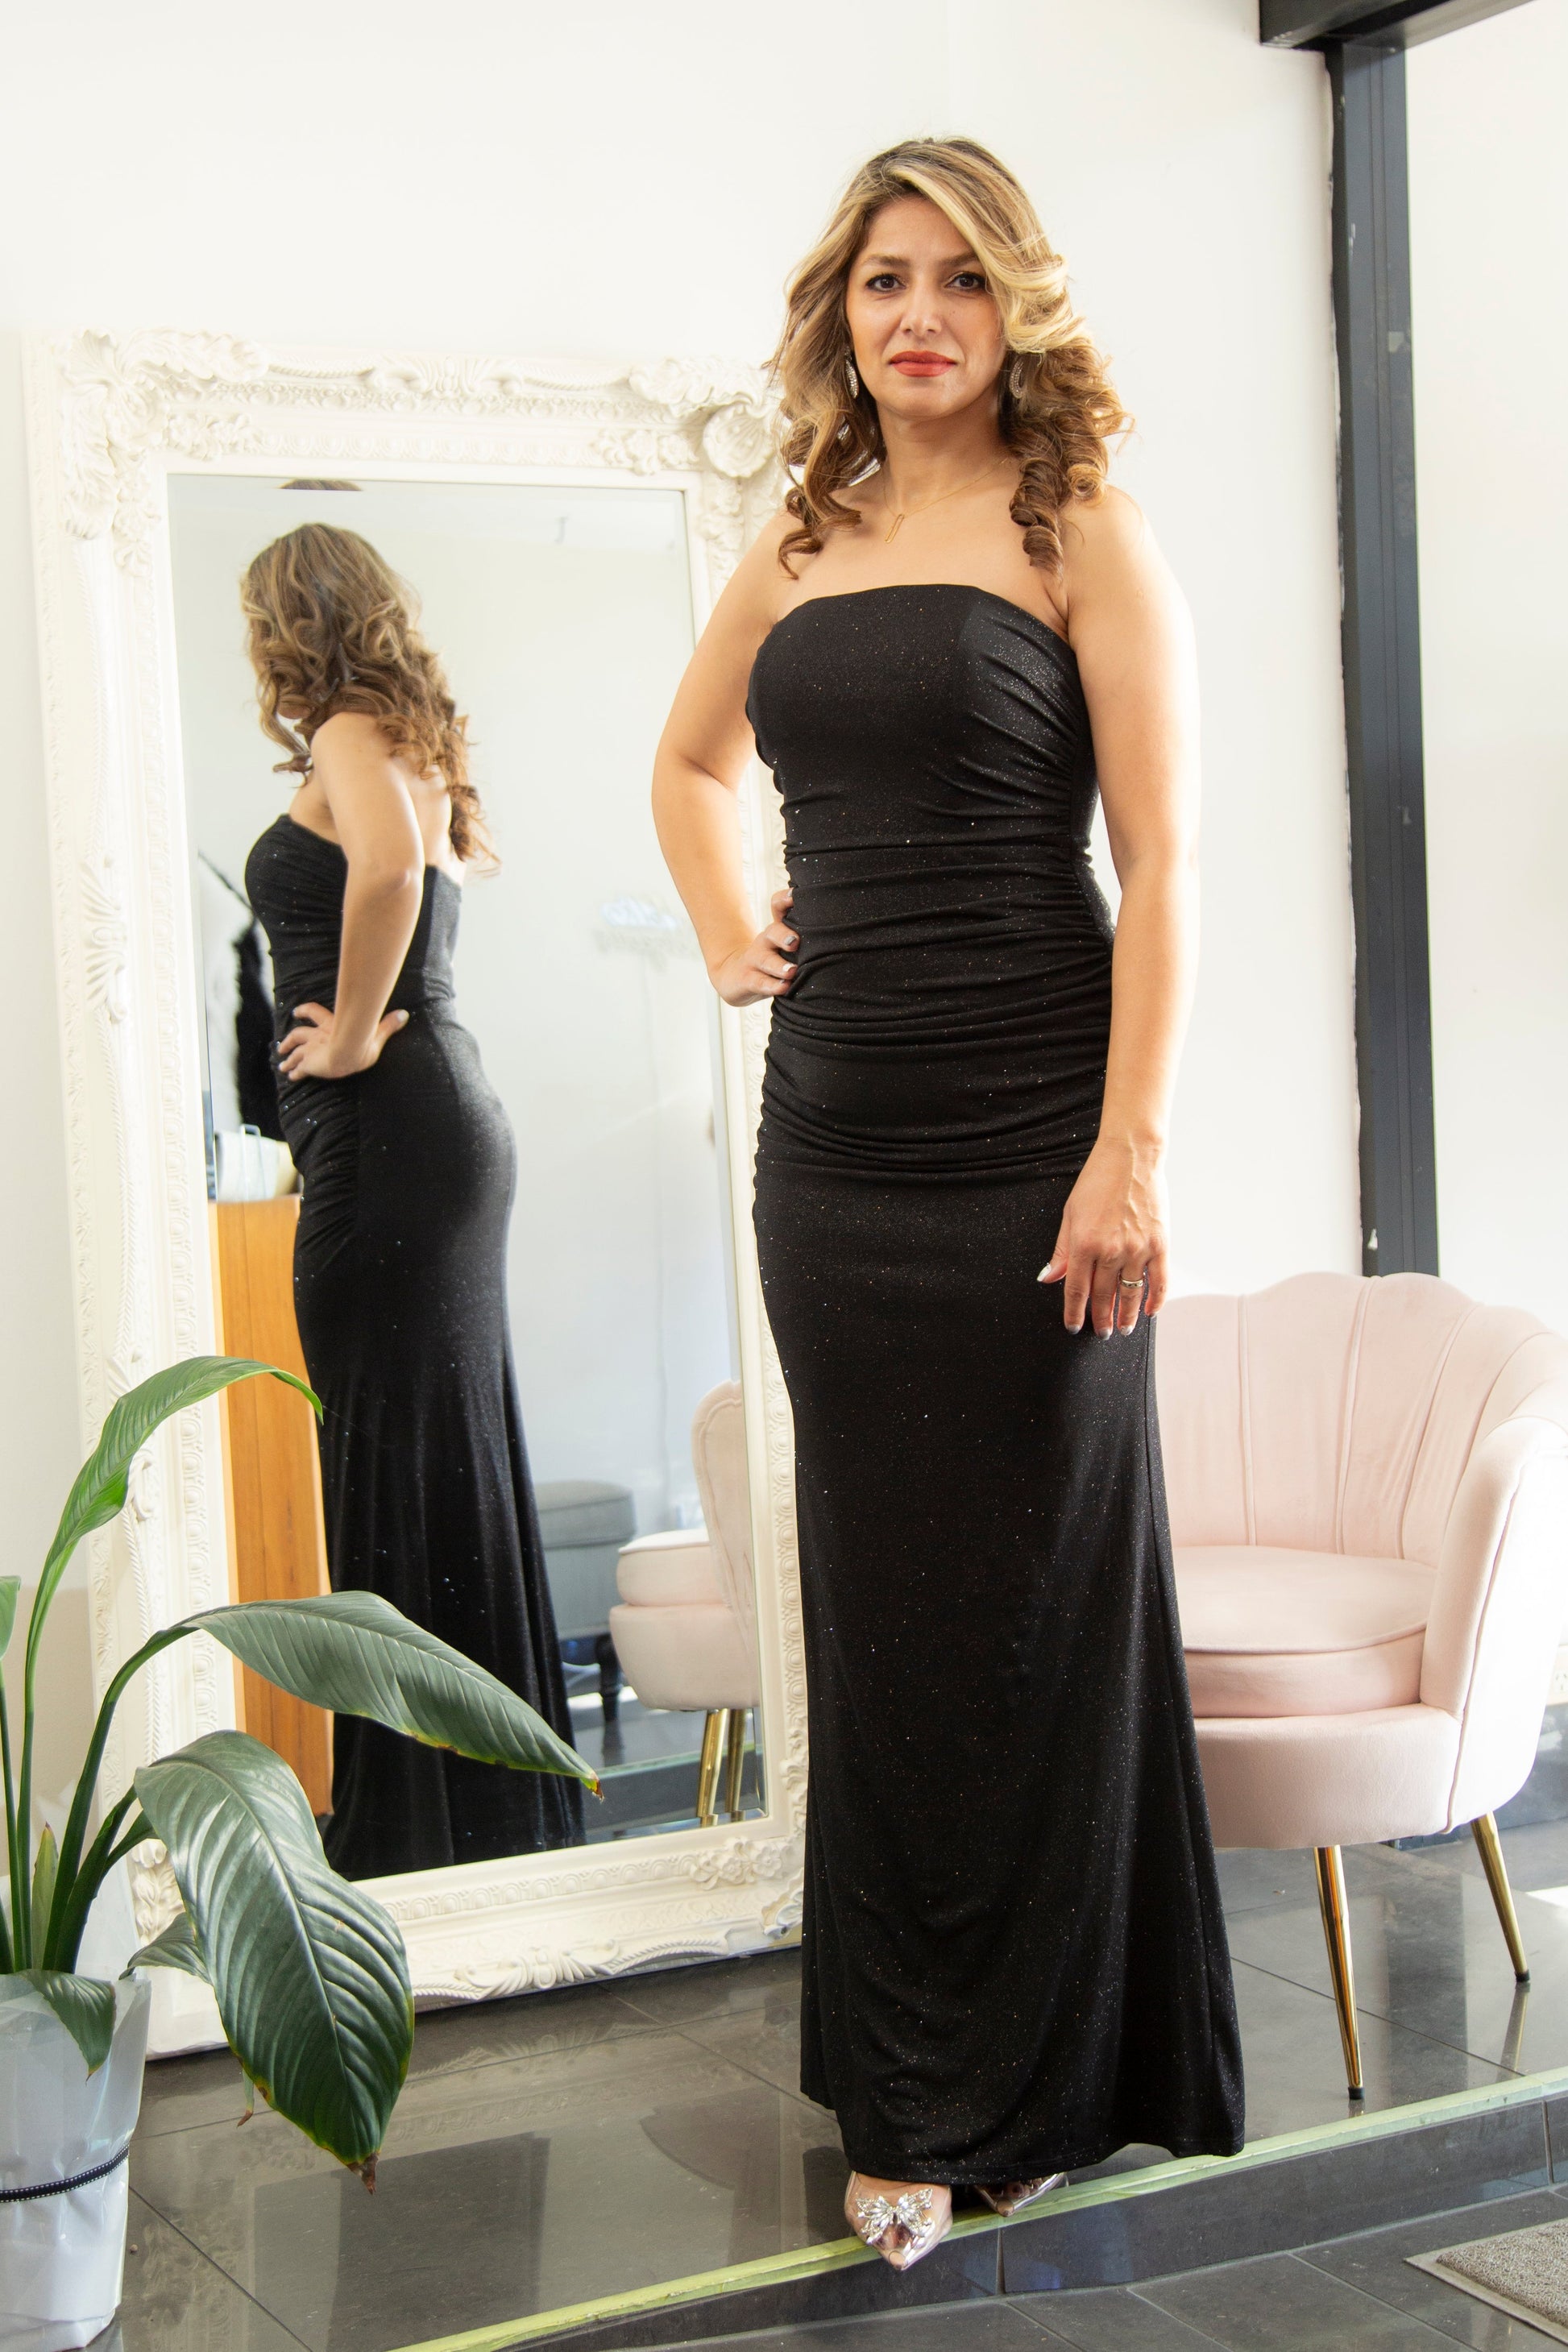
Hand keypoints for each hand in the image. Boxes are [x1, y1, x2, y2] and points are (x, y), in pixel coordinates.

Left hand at [278, 1001, 408, 1081]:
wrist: (348, 1052)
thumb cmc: (362, 1043)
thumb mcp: (377, 1034)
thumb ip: (388, 1025)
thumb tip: (405, 1014)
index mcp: (331, 1026)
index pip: (315, 1013)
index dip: (305, 1011)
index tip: (297, 1012)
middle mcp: (318, 1036)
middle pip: (298, 1034)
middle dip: (290, 1039)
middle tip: (283, 1043)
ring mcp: (312, 1050)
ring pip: (294, 1051)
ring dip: (288, 1056)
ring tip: (282, 1062)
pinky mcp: (309, 1064)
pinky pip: (299, 1068)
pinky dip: (293, 1071)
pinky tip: (290, 1075)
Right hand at [710, 888, 798, 1007]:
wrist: (736, 977)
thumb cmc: (772, 961)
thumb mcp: (786, 947)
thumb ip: (805, 938)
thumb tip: (837, 934)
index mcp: (777, 929)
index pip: (778, 907)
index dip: (784, 900)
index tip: (795, 897)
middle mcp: (766, 941)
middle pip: (773, 932)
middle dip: (784, 935)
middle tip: (795, 942)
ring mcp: (754, 960)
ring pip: (765, 959)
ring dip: (779, 965)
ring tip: (792, 971)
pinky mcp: (747, 979)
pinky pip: (759, 982)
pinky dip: (772, 986)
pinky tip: (783, 987)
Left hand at [1037, 1137, 1169, 1335]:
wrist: (1130, 1157)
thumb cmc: (1098, 1181)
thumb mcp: (1070, 1214)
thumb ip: (1061, 1250)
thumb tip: (1049, 1278)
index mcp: (1084, 1244)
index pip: (1076, 1290)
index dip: (1074, 1313)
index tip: (1074, 1326)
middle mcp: (1110, 1251)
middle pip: (1103, 1296)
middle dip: (1100, 1319)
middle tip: (1101, 1332)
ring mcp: (1137, 1249)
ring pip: (1130, 1294)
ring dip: (1126, 1316)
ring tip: (1123, 1329)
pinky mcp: (1159, 1243)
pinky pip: (1159, 1281)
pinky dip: (1155, 1300)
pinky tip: (1149, 1312)